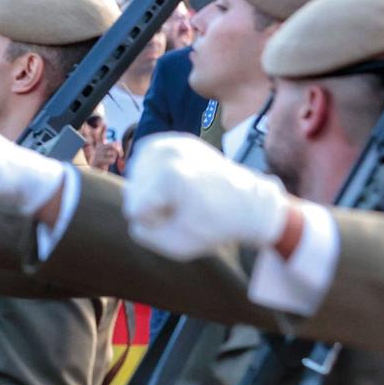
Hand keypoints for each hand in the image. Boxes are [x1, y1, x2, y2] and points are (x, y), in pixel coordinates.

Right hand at [125, 134, 291, 261]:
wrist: (250, 204)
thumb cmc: (217, 226)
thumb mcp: (177, 245)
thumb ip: (142, 232)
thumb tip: (133, 208)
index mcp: (169, 175)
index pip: (134, 209)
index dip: (153, 221)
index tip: (181, 220)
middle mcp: (167, 151)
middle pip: (133, 189)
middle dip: (151, 204)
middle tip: (182, 208)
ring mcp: (170, 141)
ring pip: (136, 176)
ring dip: (151, 190)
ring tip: (179, 195)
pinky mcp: (173, 139)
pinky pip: (145, 162)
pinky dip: (154, 176)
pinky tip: (173, 183)